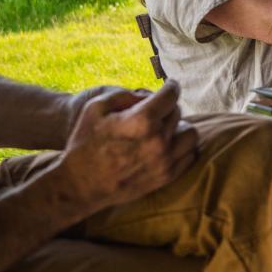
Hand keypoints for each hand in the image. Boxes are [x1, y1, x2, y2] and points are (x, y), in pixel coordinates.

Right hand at [56, 80, 198, 215]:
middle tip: (155, 111)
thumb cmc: (85, 143)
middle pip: (177, 113)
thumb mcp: (95, 108)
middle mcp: (158, 141)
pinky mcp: (166, 177)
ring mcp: (165, 162)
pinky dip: (182, 147)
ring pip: (190, 133)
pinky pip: (189, 155)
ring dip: (179, 127)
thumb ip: (125, 95)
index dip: (171, 86)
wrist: (81, 185)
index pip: (171, 95)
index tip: (169, 86)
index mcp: (142, 121)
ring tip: (164, 128)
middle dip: (167, 108)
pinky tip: (168, 145)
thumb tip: (148, 95)